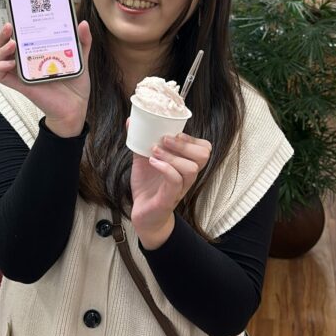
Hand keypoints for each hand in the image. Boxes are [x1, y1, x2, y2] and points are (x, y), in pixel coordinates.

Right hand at [0, 20, 91, 136]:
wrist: (76, 107)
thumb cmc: (75, 84)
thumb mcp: (81, 58)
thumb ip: (82, 41)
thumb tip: (83, 23)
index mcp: (37, 52)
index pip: (20, 35)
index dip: (14, 26)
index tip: (16, 16)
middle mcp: (26, 61)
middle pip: (4, 44)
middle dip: (2, 34)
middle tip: (10, 26)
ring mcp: (21, 73)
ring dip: (1, 49)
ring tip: (12, 44)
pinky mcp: (21, 85)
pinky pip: (2, 77)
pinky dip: (0, 69)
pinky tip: (7, 64)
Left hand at [130, 133, 211, 249]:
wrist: (142, 215)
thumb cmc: (148, 186)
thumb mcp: (144, 160)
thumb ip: (141, 141)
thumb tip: (131, 120)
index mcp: (185, 165)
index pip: (204, 148)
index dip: (192, 138)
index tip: (174, 132)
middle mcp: (187, 177)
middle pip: (203, 156)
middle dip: (184, 144)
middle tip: (164, 139)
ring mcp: (180, 188)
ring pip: (191, 168)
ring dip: (172, 156)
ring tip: (155, 152)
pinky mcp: (169, 199)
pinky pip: (175, 181)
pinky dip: (165, 168)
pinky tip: (152, 162)